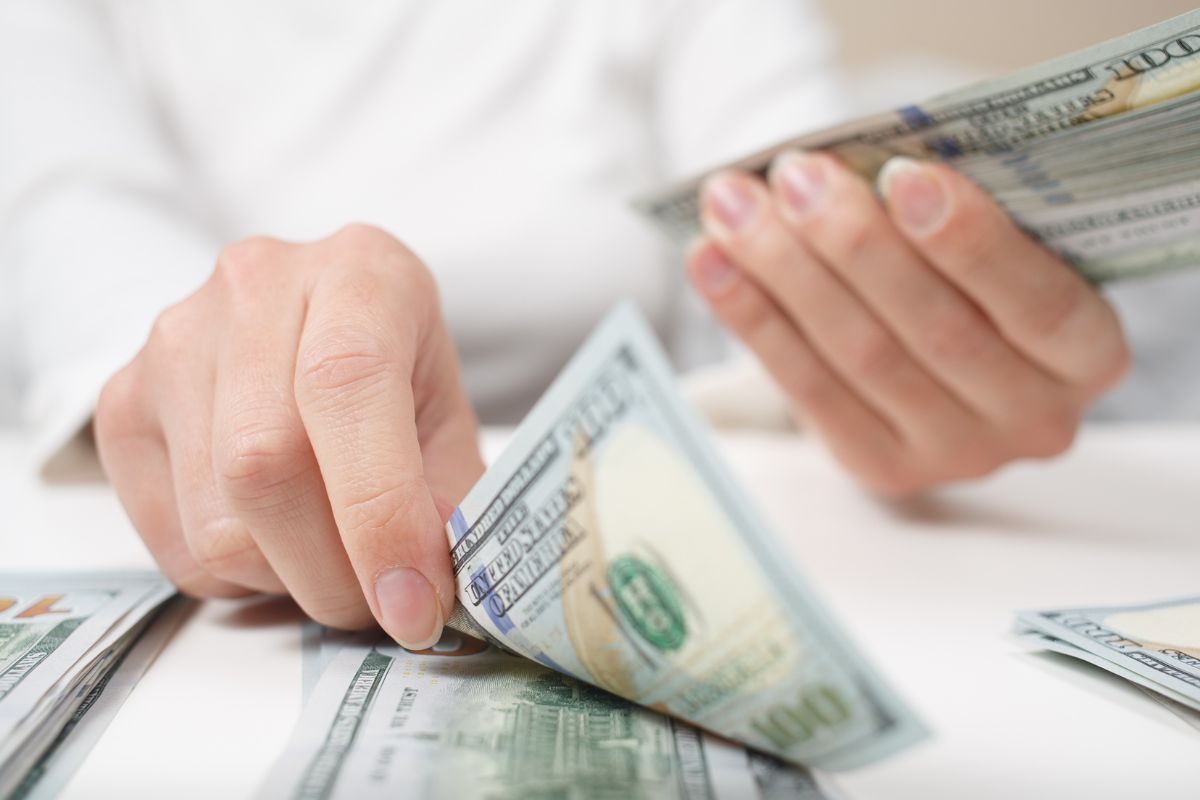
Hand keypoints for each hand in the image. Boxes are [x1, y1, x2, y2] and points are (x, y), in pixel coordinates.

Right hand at [95, 225, 482, 647]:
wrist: (308, 323)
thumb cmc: (394, 371)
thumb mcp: (448, 418)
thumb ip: (450, 500)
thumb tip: (423, 594)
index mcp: (361, 272)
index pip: (346, 383)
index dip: (379, 509)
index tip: (414, 601)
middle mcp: (255, 288)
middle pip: (265, 463)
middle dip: (335, 571)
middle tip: (380, 604)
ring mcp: (173, 343)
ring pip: (216, 521)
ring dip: (289, 580)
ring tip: (332, 556)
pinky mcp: (123, 406)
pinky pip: (176, 547)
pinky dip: (240, 580)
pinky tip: (277, 539)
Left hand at [687, 152, 1129, 494]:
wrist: (944, 360)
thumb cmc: (970, 277)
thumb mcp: (995, 246)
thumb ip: (945, 217)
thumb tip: (841, 171)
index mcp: (1087, 353)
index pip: (1038, 303)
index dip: (969, 241)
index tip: (900, 173)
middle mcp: (1033, 418)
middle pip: (933, 330)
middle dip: (852, 243)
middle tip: (793, 176)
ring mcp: (955, 454)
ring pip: (859, 356)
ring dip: (784, 272)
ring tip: (732, 205)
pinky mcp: (880, 468)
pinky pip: (806, 389)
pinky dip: (752, 318)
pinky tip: (710, 263)